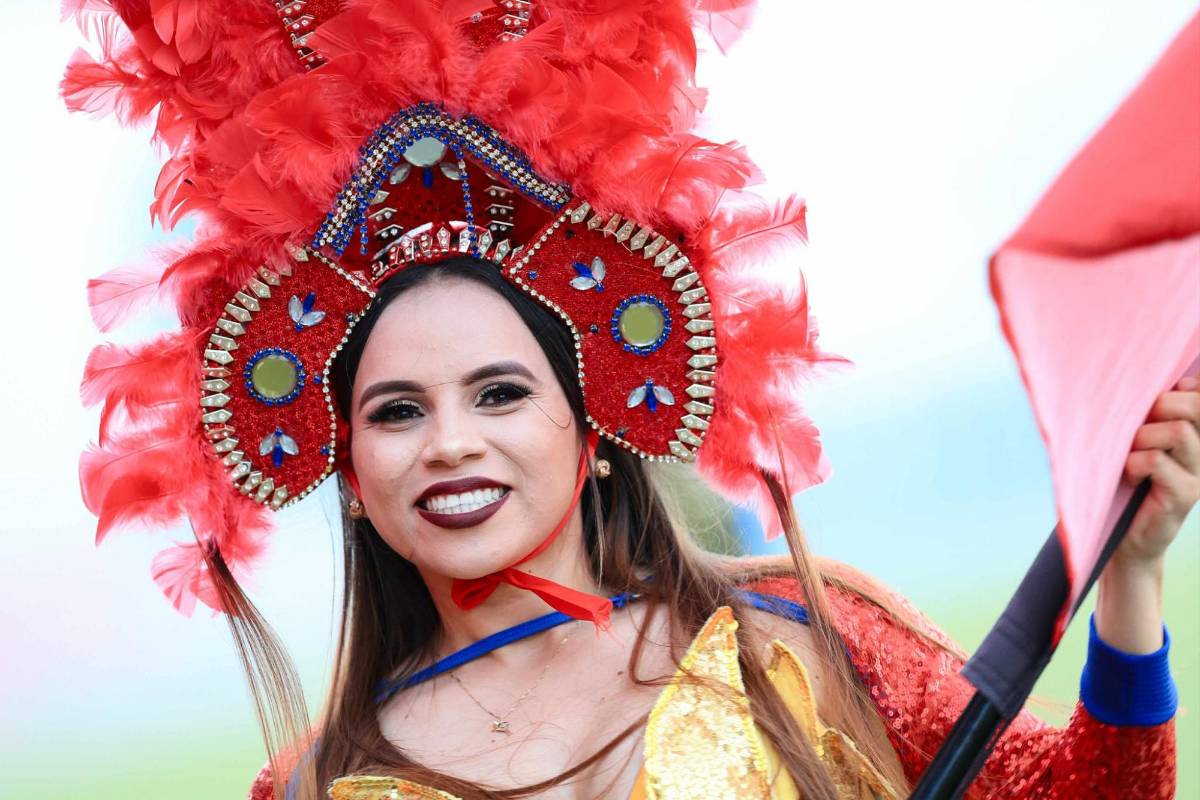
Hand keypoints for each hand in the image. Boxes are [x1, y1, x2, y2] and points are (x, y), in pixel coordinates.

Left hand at [1095, 376, 1198, 653]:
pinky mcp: (1184, 496)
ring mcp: (1196, 473)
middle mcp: (1199, 451)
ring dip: (1143, 437)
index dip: (1182, 388)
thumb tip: (1120, 382)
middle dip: (1162, 405)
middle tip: (1137, 427)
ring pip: (1179, 431)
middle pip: (1195, 406)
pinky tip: (1128, 477)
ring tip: (1129, 456)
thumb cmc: (1117, 486)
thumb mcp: (1126, 446)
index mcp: (1190, 434)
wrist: (1121, 539)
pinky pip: (1158, 462)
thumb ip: (1136, 419)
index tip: (1154, 398)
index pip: (1199, 396)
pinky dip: (1135, 463)